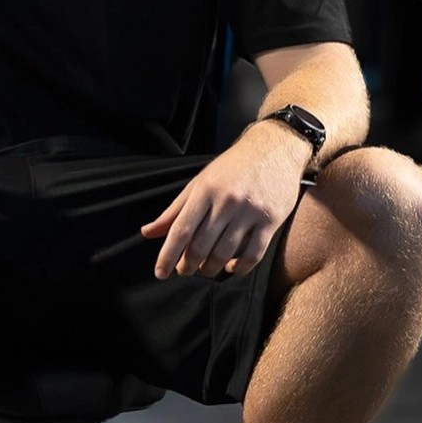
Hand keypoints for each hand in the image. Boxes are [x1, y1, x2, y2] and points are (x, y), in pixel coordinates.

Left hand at [140, 122, 309, 278]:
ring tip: (205, 269)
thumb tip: (147, 232)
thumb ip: (174, 211)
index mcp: (204, 190)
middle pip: (201, 246)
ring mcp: (249, 211)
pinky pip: (253, 255)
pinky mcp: (270, 220)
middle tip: (185, 270)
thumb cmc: (232, 168)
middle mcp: (225, 201)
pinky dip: (239, 268)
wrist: (273, 149)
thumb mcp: (200, 183)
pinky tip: (231, 267)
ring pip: (224, 253)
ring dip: (211, 269)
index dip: (168, 255)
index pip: (181, 229)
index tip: (160, 272)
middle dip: (188, 265)